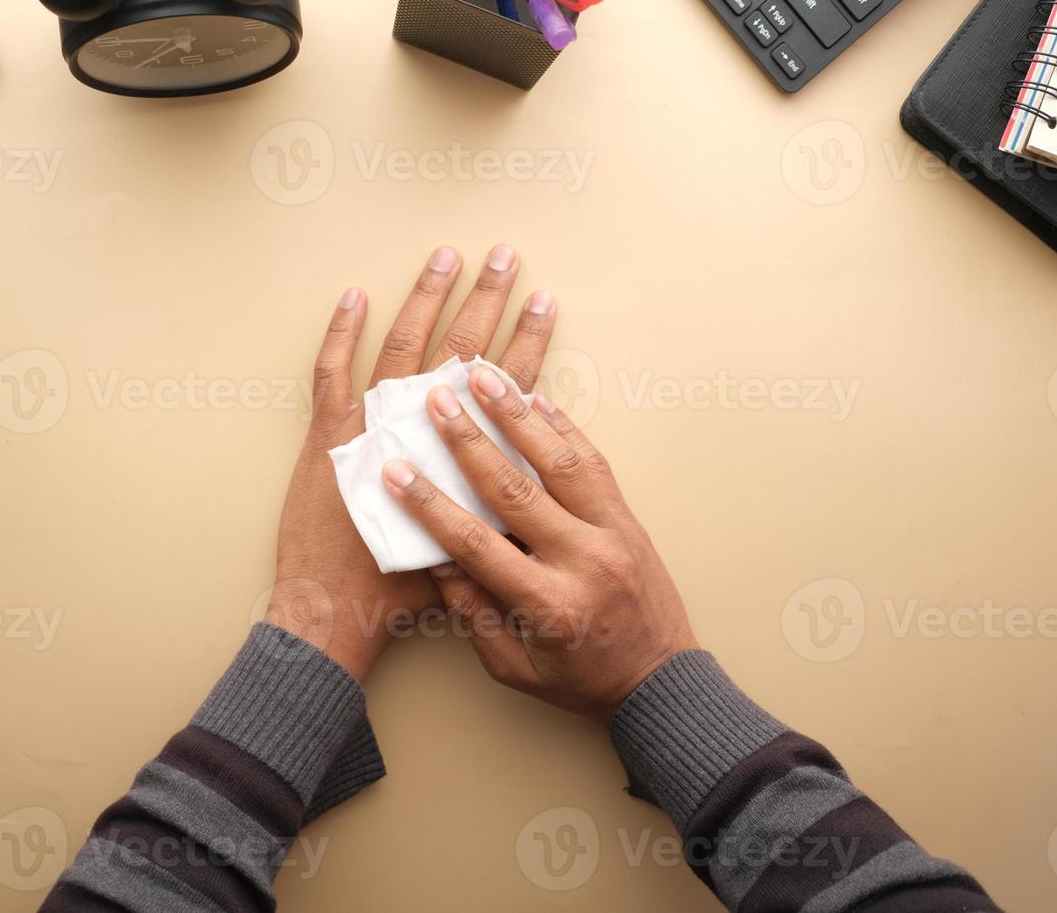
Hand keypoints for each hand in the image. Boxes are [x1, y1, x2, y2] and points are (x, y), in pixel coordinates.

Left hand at [268, 245, 558, 681]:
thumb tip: (528, 484)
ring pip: (403, 346)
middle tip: (505, 256)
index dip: (527, 343)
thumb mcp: (468, 555)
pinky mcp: (328, 435)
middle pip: (460, 350)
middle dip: (486, 299)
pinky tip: (356, 295)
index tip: (546, 302)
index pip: (504, 386)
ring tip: (447, 257)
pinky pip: (332, 371)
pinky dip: (342, 332)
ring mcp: (370, 426)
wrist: (334, 610)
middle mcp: (417, 432)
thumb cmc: (402, 592)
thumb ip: (495, 513)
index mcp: (459, 458)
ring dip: (427, 298)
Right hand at [380, 366, 697, 717]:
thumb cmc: (580, 680)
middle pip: (516, 490)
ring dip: (518, 414)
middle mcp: (584, 561)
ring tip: (484, 374)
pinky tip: (536, 398)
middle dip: (470, 441)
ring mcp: (613, 533)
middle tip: (436, 400)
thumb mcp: (513, 666)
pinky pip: (595, 463)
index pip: (477, 544)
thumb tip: (434, 555)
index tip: (396, 471)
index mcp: (548, 605)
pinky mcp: (629, 518)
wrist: (660, 682)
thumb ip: (473, 611)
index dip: (431, 506)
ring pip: (561, 461)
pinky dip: (564, 427)